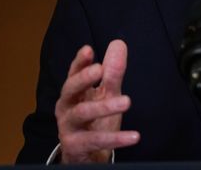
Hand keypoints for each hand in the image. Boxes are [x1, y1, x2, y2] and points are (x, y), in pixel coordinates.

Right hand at [55, 40, 139, 162]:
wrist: (88, 155)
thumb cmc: (95, 120)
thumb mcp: (106, 94)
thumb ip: (112, 72)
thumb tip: (118, 44)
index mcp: (74, 92)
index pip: (74, 73)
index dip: (80, 62)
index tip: (88, 50)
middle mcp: (67, 107)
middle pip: (70, 89)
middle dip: (83, 78)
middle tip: (99, 69)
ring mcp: (68, 127)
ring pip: (82, 113)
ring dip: (104, 107)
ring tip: (127, 101)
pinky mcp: (75, 146)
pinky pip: (95, 140)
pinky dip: (116, 138)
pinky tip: (133, 136)